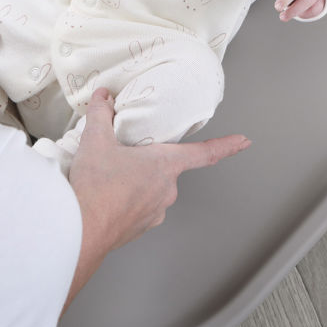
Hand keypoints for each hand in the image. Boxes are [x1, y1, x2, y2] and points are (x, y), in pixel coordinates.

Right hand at [64, 88, 249, 309]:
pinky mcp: (140, 228)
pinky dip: (126, 199)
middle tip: (122, 154)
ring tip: (108, 177)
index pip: (204, 153)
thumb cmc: (95, 187)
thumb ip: (101, 113)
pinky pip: (139, 206)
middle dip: (148, 160)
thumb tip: (102, 96)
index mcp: (164, 165)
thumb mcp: (95, 140)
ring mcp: (155, 212)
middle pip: (165, 167)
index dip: (227, 145)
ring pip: (150, 187)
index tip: (244, 141)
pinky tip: (106, 195)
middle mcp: (166, 190)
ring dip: (135, 180)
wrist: (81, 230)